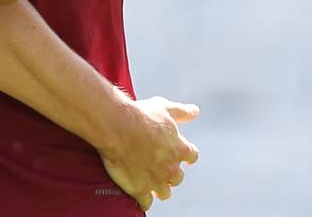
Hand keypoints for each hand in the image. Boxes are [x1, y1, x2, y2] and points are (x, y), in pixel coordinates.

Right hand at [99, 96, 198, 210]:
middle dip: (169, 173)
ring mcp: (156, 181)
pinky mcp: (139, 189)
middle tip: (157, 166)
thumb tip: (195, 111)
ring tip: (149, 182)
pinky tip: (138, 194)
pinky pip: (146, 203)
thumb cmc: (139, 115)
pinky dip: (143, 199)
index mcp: (180, 149)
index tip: (176, 152)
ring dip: (158, 188)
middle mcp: (171, 168)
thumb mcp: (163, 107)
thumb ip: (181, 111)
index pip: (191, 156)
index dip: (184, 154)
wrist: (116, 126)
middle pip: (178, 178)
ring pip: (164, 193)